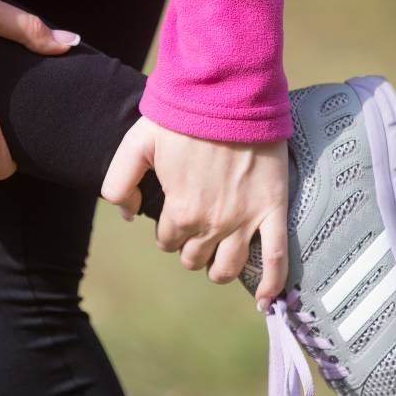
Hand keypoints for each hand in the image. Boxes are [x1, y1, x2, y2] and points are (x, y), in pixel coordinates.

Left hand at [101, 116, 289, 305]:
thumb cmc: (181, 116)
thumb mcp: (136, 144)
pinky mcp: (273, 210)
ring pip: (228, 268)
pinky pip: (276, 258)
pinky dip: (272, 283)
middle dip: (191, 246)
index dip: (169, 229)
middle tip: (197, 223)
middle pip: (195, 258)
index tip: (175, 211)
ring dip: (219, 267)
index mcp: (179, 210)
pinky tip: (267, 300)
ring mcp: (244, 220)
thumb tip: (128, 216)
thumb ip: (119, 183)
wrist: (229, 94)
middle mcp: (211, 223)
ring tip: (219, 254)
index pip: (167, 240)